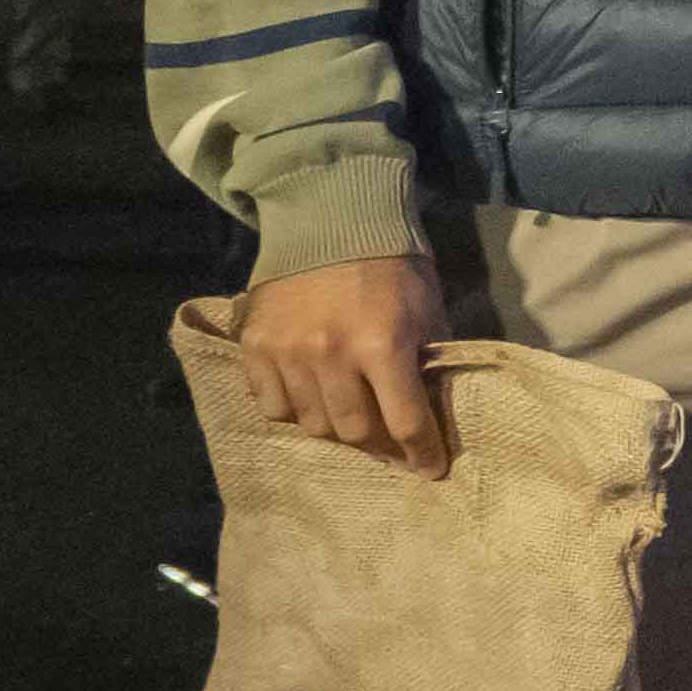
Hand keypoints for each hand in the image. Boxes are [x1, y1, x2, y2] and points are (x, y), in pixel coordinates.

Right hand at [240, 253, 454, 476]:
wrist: (332, 220)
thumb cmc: (392, 267)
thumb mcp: (427, 310)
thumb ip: (429, 362)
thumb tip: (435, 412)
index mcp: (383, 344)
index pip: (406, 421)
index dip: (422, 453)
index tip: (430, 470)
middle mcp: (332, 354)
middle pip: (355, 432)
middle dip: (380, 443)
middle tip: (389, 440)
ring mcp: (288, 352)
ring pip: (312, 425)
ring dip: (336, 426)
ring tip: (349, 414)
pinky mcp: (256, 346)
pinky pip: (272, 405)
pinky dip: (292, 409)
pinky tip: (309, 394)